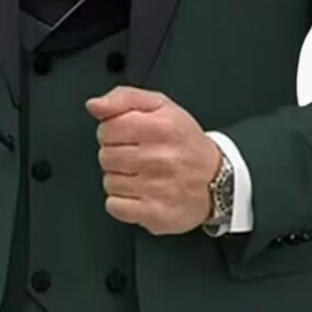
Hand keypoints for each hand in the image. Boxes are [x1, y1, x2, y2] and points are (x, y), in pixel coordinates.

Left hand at [86, 86, 221, 235]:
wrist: (217, 180)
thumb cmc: (184, 143)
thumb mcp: (160, 106)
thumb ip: (124, 98)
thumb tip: (94, 105)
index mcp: (161, 126)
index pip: (107, 129)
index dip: (113, 132)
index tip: (130, 136)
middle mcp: (160, 157)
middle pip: (105, 156)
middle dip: (117, 156)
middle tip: (140, 157)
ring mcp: (158, 188)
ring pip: (109, 182)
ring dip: (121, 179)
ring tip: (144, 175)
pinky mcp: (155, 213)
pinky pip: (115, 206)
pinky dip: (123, 202)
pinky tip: (141, 194)